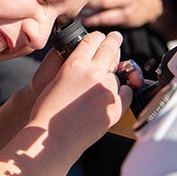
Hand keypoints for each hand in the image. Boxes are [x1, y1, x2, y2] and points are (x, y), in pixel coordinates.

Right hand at [31, 31, 130, 147]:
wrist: (53, 138)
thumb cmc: (48, 112)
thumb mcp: (56, 79)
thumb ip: (73, 67)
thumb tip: (86, 60)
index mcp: (75, 64)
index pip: (92, 40)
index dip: (98, 37)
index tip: (102, 37)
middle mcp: (94, 73)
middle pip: (110, 48)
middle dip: (113, 41)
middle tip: (115, 38)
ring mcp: (107, 90)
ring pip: (118, 72)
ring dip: (114, 72)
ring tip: (107, 77)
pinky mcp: (115, 106)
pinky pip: (127, 91)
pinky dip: (123, 90)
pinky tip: (116, 92)